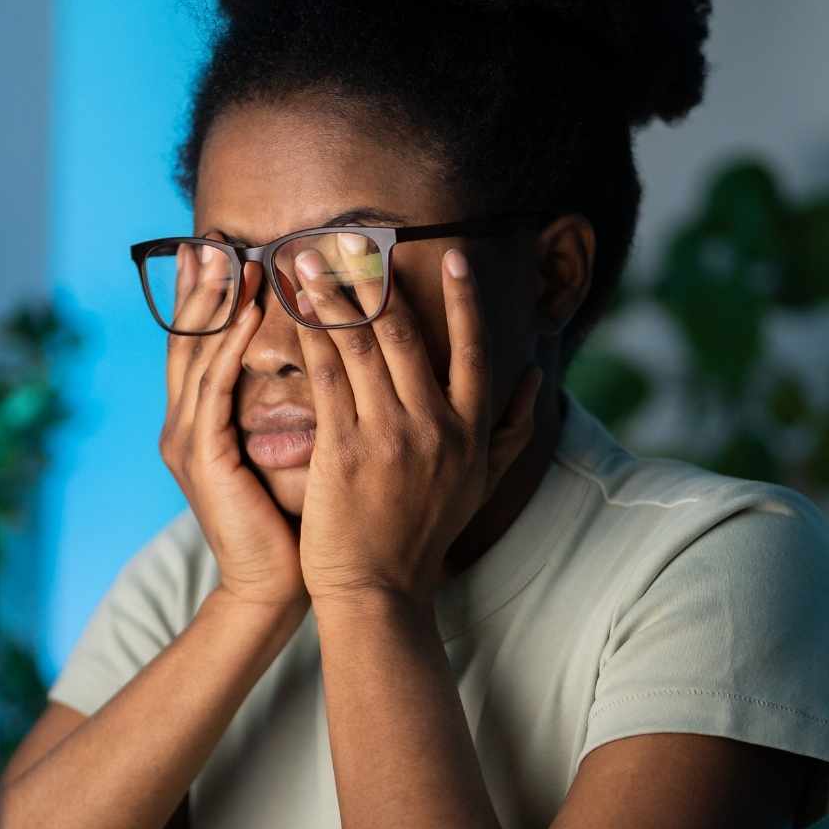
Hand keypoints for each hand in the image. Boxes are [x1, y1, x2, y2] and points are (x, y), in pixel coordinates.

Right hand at [159, 251, 307, 612]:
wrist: (275, 585)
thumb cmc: (291, 522)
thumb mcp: (289, 449)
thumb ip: (290, 404)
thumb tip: (325, 356)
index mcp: (202, 423)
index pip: (201, 346)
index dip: (205, 299)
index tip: (216, 250)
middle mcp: (185, 425)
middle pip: (186, 340)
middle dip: (197, 289)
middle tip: (208, 238)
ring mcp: (187, 440)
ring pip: (197, 356)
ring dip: (214, 305)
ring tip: (231, 260)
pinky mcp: (202, 458)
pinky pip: (214, 390)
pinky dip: (229, 348)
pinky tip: (245, 315)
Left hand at [290, 240, 543, 607]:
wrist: (379, 590)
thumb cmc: (426, 536)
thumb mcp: (482, 484)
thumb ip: (512, 429)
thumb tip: (537, 378)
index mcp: (470, 430)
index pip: (472, 349)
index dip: (464, 299)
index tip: (452, 255)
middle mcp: (434, 425)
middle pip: (405, 334)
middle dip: (377, 279)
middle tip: (355, 238)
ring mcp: (387, 435)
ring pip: (360, 345)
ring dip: (332, 294)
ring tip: (309, 257)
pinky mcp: (343, 447)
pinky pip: (324, 375)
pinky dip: (308, 334)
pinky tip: (291, 307)